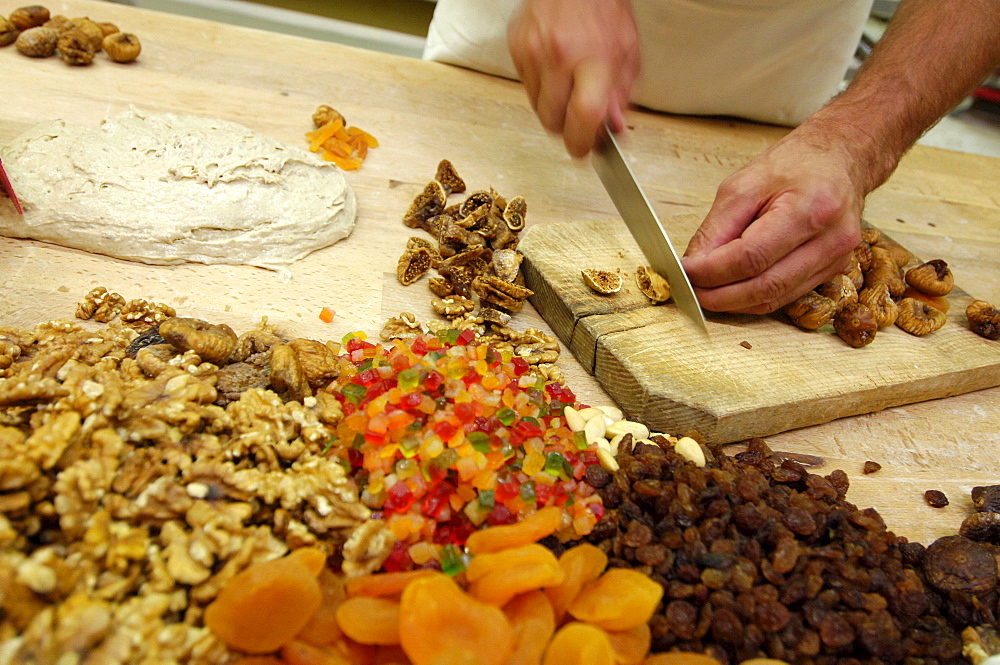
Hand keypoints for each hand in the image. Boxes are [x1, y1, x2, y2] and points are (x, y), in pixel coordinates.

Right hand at [507, 0, 638, 157]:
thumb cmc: (604, 7)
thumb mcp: (629, 52)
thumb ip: (621, 95)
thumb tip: (613, 130)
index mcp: (593, 58)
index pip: (582, 117)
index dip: (582, 143)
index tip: (584, 151)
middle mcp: (558, 57)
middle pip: (553, 122)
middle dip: (566, 129)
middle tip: (579, 121)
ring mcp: (532, 53)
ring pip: (537, 108)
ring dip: (553, 108)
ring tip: (570, 86)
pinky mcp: (516, 48)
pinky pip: (526, 86)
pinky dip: (541, 87)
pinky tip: (555, 69)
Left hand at [680, 124, 866, 313]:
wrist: (840, 159)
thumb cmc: (794, 165)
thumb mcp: (742, 185)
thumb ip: (716, 228)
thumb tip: (693, 265)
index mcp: (810, 209)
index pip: (751, 257)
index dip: (712, 271)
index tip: (685, 272)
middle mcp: (831, 239)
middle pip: (765, 286)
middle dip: (719, 295)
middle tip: (691, 290)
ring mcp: (836, 259)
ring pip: (775, 299)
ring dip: (734, 302)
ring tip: (706, 291)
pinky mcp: (834, 271)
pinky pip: (786, 296)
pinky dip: (754, 298)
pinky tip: (733, 290)